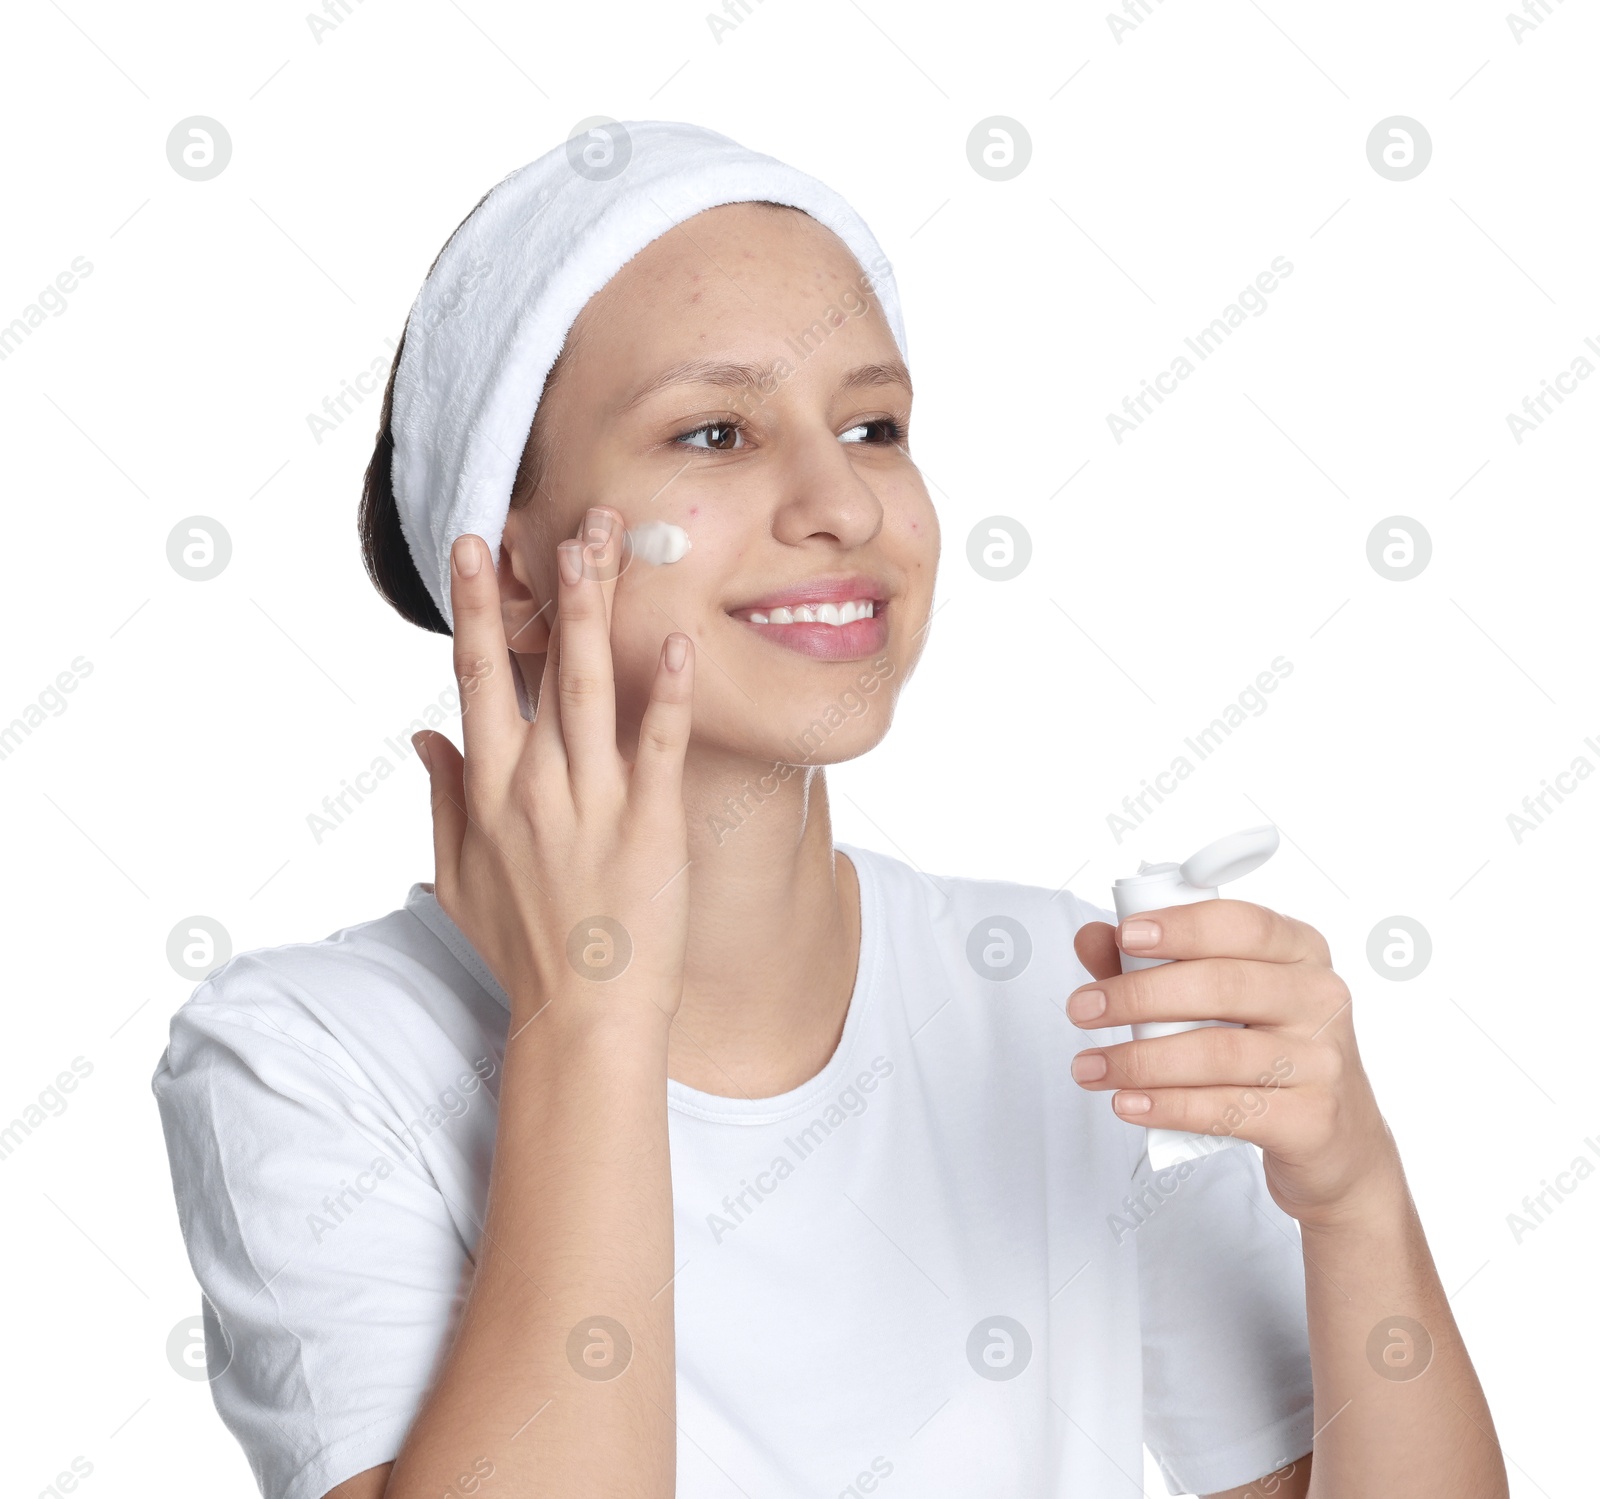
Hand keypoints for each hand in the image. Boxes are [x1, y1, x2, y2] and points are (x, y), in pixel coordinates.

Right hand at [411, 506, 695, 1031]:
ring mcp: (594, 803)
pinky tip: (679, 641)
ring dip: (599, 612)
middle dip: (548, 586)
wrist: (582, 1019)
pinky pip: (661, 747)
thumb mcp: (458, 876)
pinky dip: (667, 694)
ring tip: (612, 546)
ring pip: (592, 689)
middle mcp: (535, 787)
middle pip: (537, 666)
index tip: (475, 547)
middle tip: (563, 517)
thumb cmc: (522, 950)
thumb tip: (423, 733)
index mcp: (487, 792)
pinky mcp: (651, 825)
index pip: (476, 680)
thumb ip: (440, 798)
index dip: (477, 609)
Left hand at [1069, 903, 1402, 1226]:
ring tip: (1089, 1067)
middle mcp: (1320, 997)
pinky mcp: (1312, 1118)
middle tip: (1082, 1009)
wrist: (1334, 1141)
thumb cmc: (1263, 1051)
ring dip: (1140, 1060)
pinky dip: (1168, 1106)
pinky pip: (1227, 1109)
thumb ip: (1150, 964)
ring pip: (1218, 1052)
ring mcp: (1321, 1060)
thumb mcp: (1220, 1001)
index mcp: (1300, 951)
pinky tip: (1127, 1103)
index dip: (1181, 927)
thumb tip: (1090, 937)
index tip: (1124, 935)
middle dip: (1139, 996)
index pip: (1242, 924)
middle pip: (1222, 986)